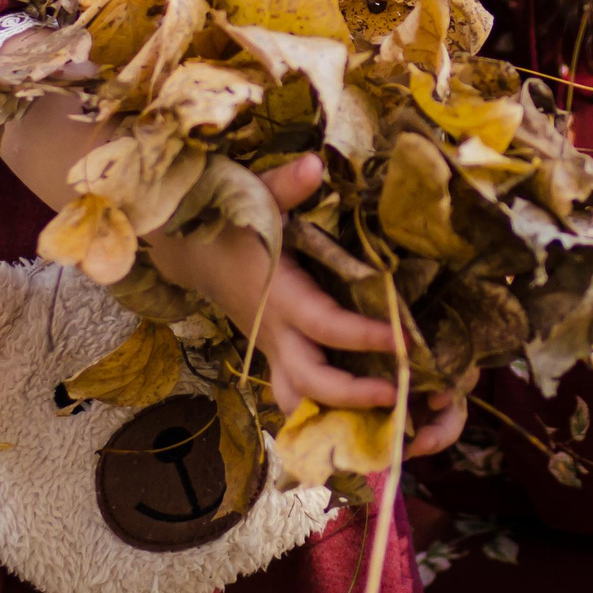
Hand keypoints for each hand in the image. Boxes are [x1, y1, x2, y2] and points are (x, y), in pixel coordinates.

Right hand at [145, 154, 467, 460]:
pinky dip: (324, 415)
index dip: (363, 336)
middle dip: (354, 397)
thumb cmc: (227, 224)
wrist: (189, 253)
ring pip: (298, 402)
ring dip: (336, 419)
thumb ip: (285, 186)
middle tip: (401, 398)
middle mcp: (276, 334)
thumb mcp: (252, 199)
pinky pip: (297, 396)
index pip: (325, 325)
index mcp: (279, 297)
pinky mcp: (276, 355)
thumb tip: (316, 163)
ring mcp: (273, 350)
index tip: (403, 342)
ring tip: (385, 430)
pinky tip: (361, 426)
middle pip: (311, 383)